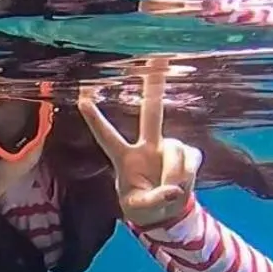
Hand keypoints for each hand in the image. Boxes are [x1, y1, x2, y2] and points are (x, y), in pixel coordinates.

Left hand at [76, 57, 202, 226]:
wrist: (166, 213)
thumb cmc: (143, 207)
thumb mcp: (139, 209)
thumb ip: (153, 200)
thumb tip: (174, 190)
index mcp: (123, 158)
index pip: (106, 135)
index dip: (95, 118)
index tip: (81, 97)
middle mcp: (146, 146)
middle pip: (150, 112)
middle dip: (154, 87)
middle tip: (156, 59)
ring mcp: (167, 147)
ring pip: (175, 152)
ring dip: (176, 174)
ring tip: (170, 191)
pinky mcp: (187, 153)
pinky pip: (191, 160)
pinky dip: (188, 176)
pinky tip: (183, 184)